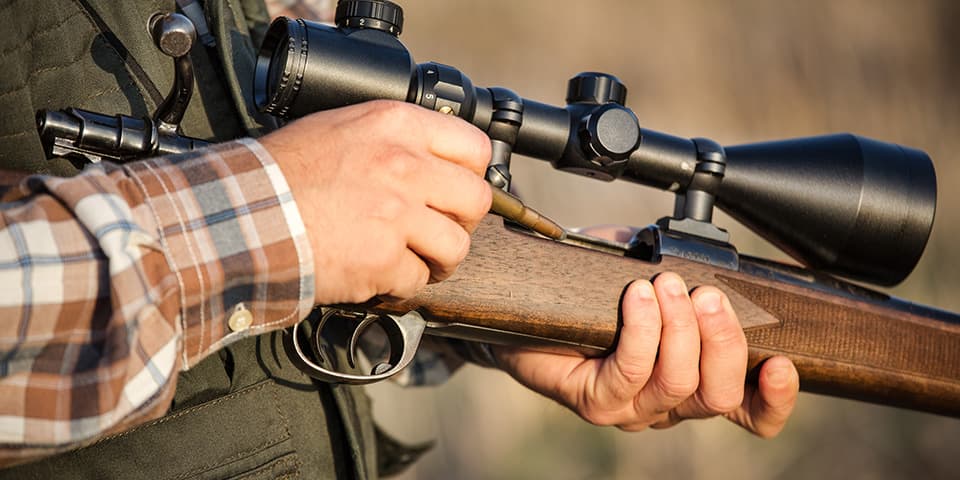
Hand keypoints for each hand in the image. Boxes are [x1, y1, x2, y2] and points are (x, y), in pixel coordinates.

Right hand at [260, 101, 491, 303]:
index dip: (471, 175)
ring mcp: (398, 214)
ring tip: (415, 259)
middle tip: (440, 229)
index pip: (474, 147)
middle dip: (462, 221)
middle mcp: (405, 165)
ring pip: (456, 246)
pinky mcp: (384, 259)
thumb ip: (392, 140)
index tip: (457, 191)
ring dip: (439, 259)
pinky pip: (417, 279)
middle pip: (476, 200)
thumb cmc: (280, 172)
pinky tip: (379, 274)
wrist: (243, 212)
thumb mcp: (342, 129)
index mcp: (397, 125)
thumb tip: (430, 160)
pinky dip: (401, 284)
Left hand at [494, 273, 799, 437]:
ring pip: (677, 384)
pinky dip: (641, 331)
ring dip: (679, 329)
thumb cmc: (594, 290)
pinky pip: (629, 372)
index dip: (774, 397)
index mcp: (694, 380)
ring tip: (665, 285)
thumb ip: (686, 268)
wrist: (527, 304)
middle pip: (719, 395)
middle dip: (723, 341)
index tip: (783, 362)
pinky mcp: (595, 402)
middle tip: (708, 295)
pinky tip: (637, 297)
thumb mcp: (650, 269)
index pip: (749, 410)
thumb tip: (708, 254)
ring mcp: (631, 408)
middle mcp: (667, 404)